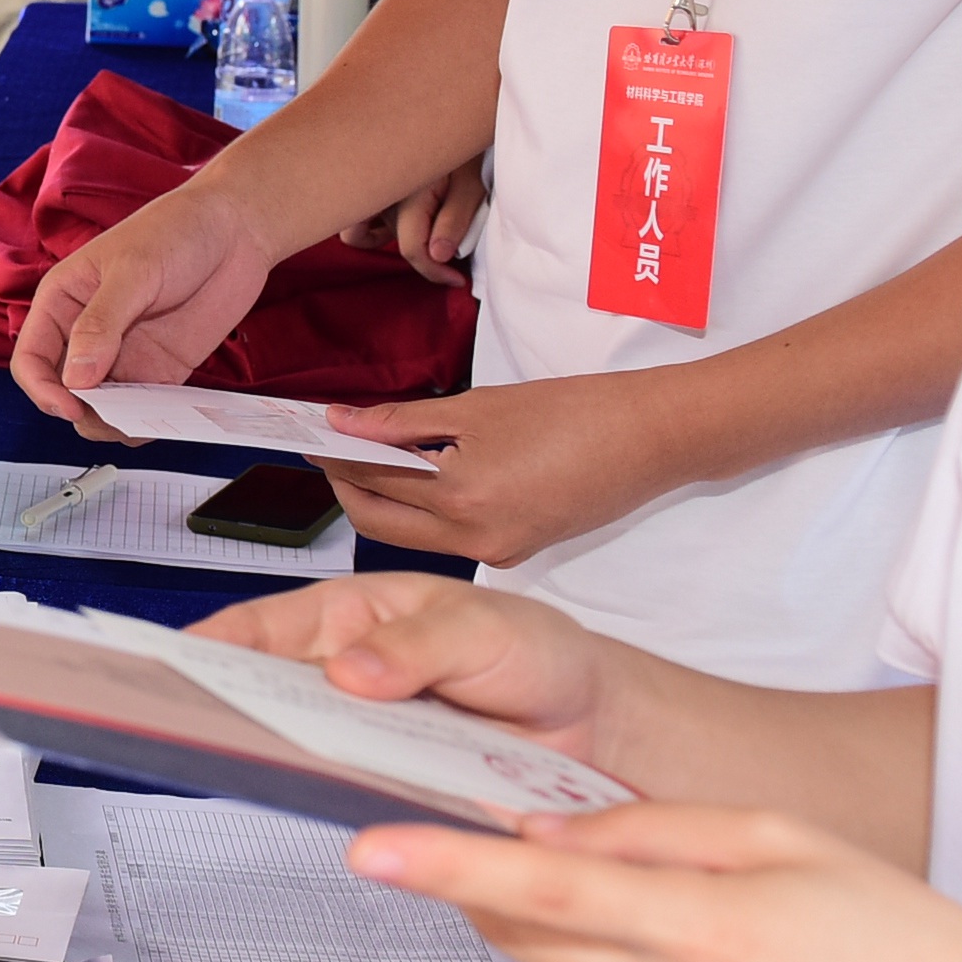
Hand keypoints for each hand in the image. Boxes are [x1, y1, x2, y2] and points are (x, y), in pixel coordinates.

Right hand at [11, 178, 285, 424]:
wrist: (236, 229)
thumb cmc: (176, 230)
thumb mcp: (132, 271)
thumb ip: (101, 324)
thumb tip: (75, 378)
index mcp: (62, 302)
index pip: (31, 360)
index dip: (44, 390)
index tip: (73, 404)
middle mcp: (86, 334)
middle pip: (63, 391)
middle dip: (81, 411)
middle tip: (115, 415)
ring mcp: (123, 355)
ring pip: (101, 408)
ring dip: (113, 423)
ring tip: (141, 420)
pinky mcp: (159, 370)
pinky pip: (142, 410)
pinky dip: (146, 424)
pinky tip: (162, 420)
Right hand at [190, 573, 632, 766]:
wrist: (596, 723)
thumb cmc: (535, 651)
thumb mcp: (484, 629)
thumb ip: (420, 646)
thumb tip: (349, 670)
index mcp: (351, 617)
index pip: (263, 627)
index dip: (210, 644)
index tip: (168, 662)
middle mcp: (343, 677)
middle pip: (265, 693)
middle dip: (222, 705)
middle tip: (182, 722)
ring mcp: (364, 736)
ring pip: (302, 748)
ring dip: (271, 757)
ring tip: (232, 765)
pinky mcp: (392, 787)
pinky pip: (350, 794)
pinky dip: (329, 799)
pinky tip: (314, 803)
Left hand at [312, 370, 687, 566]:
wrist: (651, 440)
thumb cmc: (574, 412)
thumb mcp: (480, 408)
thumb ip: (403, 422)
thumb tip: (342, 422)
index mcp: (461, 498)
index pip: (371, 480)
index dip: (335, 454)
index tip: (310, 433)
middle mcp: (474, 540)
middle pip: (380, 522)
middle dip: (347, 485)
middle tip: (329, 449)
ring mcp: (496, 553)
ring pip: (412, 535)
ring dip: (383, 499)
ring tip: (367, 457)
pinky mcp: (514, 553)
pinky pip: (448, 538)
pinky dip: (423, 510)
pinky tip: (418, 476)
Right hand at [340, 154, 485, 283]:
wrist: (447, 114)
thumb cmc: (464, 149)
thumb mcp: (471, 186)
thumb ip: (454, 221)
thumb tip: (437, 256)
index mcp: (409, 195)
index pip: (413, 250)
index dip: (436, 272)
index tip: (456, 279)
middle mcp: (380, 191)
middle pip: (384, 242)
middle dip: (414, 253)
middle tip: (440, 247)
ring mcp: (367, 186)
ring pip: (361, 229)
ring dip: (385, 236)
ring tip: (420, 226)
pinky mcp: (362, 180)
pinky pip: (353, 214)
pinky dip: (368, 222)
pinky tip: (391, 216)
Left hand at [347, 801, 961, 961]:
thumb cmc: (905, 936)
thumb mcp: (787, 838)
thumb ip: (656, 829)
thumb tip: (550, 830)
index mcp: (701, 930)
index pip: (540, 890)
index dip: (446, 867)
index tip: (368, 849)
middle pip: (535, 935)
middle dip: (502, 884)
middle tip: (500, 834)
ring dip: (570, 932)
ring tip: (654, 903)